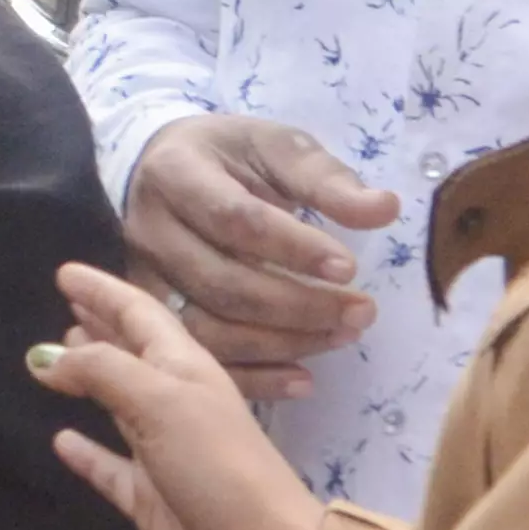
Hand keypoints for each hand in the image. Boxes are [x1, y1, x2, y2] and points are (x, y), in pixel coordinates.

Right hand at [31, 262, 327, 529]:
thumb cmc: (220, 468)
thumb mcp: (162, 401)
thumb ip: (104, 370)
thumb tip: (47, 355)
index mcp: (185, 368)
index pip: (139, 314)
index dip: (104, 291)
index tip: (64, 272)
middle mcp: (174, 402)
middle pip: (129, 354)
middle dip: (97, 328)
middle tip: (60, 307)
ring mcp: (162, 452)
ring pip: (118, 404)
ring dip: (90, 380)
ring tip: (53, 362)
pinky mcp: (150, 498)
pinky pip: (109, 467)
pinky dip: (86, 452)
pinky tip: (60, 440)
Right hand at [119, 112, 398, 401]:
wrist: (162, 169)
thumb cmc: (230, 158)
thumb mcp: (277, 149)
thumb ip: (327, 180)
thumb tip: (384, 209)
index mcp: (177, 174)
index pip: (235, 220)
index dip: (293, 248)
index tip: (349, 268)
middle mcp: (150, 230)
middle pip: (222, 283)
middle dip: (298, 305)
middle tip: (361, 313)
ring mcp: (144, 280)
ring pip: (209, 329)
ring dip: (281, 344)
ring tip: (340, 338)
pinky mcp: (150, 318)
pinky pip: (200, 360)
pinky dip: (254, 379)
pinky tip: (303, 380)